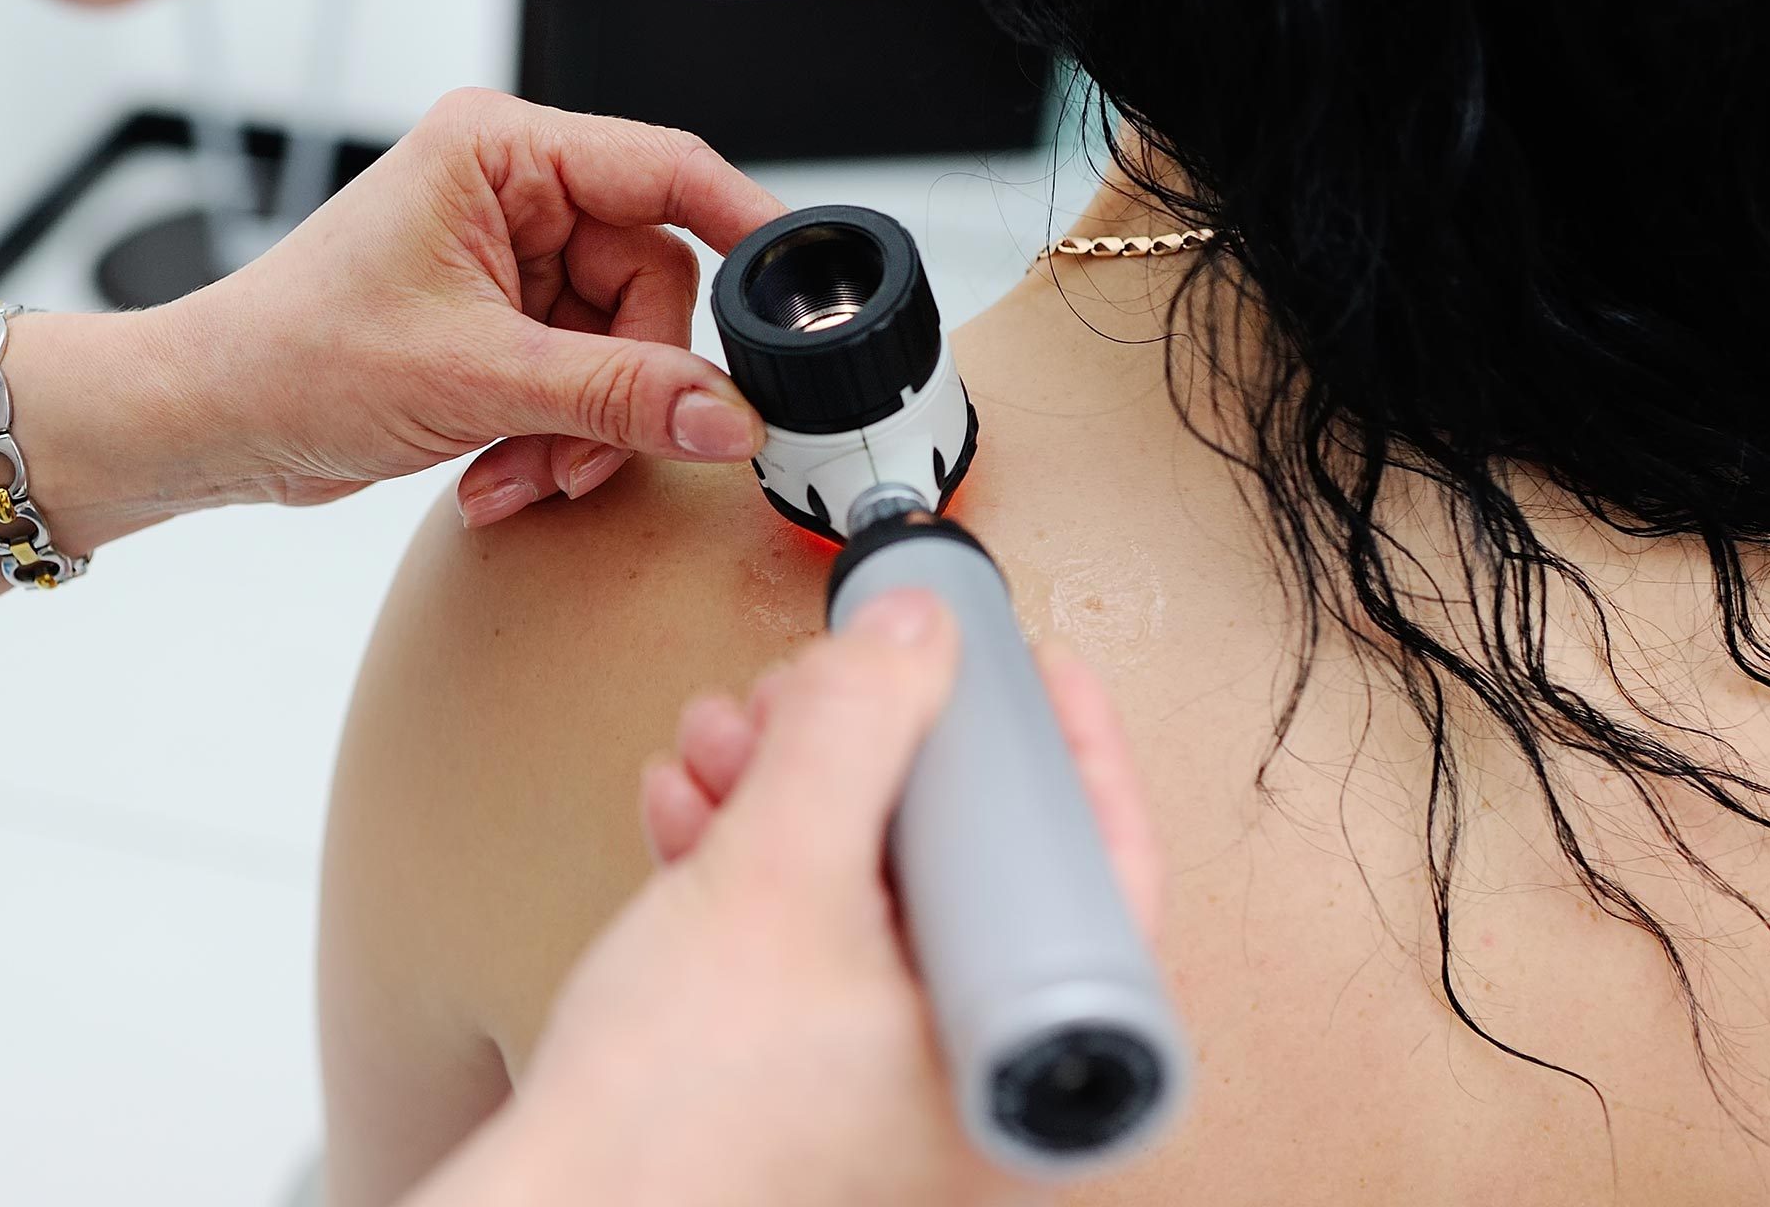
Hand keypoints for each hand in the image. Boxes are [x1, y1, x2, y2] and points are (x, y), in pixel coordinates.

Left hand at [187, 87, 786, 524]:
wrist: (209, 422)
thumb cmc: (294, 358)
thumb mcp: (474, 379)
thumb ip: (616, 397)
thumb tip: (727, 413)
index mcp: (500, 150)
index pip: (666, 168)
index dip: (745, 226)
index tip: (798, 293)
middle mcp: (511, 191)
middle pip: (651, 282)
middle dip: (623, 387)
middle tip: (581, 451)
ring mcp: (508, 260)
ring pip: (621, 348)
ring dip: (583, 430)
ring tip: (521, 475)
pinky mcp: (501, 324)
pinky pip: (582, 382)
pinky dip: (553, 440)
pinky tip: (497, 476)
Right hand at [408, 598, 1162, 1206]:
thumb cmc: (676, 1134)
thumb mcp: (775, 879)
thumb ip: (855, 732)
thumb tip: (916, 636)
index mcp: (1023, 1065)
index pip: (1092, 867)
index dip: (1049, 745)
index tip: (1022, 669)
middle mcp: (971, 1084)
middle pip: (964, 860)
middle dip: (869, 752)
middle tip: (825, 692)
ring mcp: (886, 1086)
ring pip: (871, 886)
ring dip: (791, 786)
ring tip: (728, 742)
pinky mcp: (803, 1075)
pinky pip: (806, 933)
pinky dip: (751, 855)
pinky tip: (696, 808)